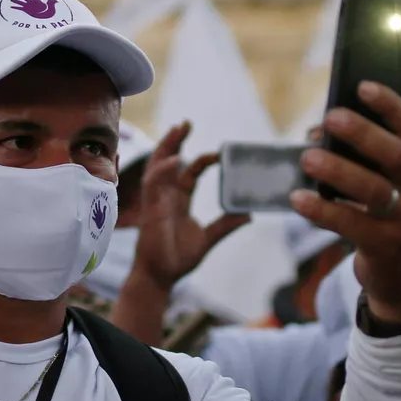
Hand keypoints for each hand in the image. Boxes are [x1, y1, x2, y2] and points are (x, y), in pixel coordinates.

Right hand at [130, 122, 248, 289]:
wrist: (161, 276)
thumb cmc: (178, 259)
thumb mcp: (208, 239)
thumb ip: (225, 225)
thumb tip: (248, 215)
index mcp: (179, 200)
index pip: (189, 172)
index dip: (201, 159)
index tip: (218, 153)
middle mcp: (167, 196)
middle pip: (169, 161)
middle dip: (176, 141)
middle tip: (186, 123)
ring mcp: (157, 201)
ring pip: (159, 166)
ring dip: (167, 147)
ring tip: (178, 129)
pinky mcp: (151, 209)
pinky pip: (155, 184)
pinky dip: (164, 170)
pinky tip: (176, 160)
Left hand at [291, 83, 400, 325]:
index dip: (390, 105)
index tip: (362, 86)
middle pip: (395, 154)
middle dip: (361, 132)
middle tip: (329, 116)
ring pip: (372, 189)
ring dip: (337, 169)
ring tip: (307, 156)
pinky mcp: (387, 247)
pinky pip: (350, 224)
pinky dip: (321, 210)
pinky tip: (297, 198)